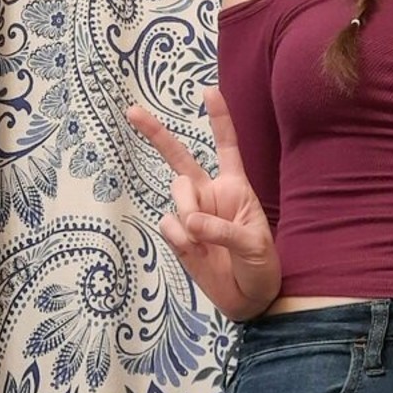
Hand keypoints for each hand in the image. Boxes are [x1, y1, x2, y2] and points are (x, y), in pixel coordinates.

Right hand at [126, 89, 280, 320]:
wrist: (250, 301)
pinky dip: (178, 236)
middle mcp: (209, 195)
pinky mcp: (177, 236)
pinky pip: (167, 223)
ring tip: (203, 239)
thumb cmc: (261, 267)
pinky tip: (194, 251)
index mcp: (235, 188)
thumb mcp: (254, 245)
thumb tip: (188, 221)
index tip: (208, 90)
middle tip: (132, 111)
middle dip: (156, 133)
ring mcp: (190, 214)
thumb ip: (223, 230)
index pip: (226, 147)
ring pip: (175, 193)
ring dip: (187, 210)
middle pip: (179, 158)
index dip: (219, 119)